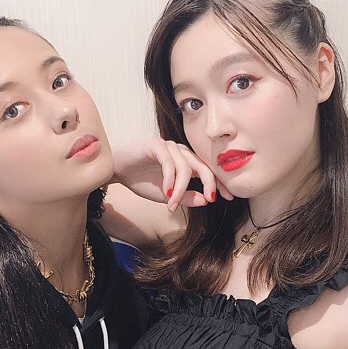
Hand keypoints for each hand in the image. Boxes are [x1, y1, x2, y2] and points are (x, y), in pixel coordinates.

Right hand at [111, 139, 232, 211]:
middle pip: (202, 166)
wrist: (118, 171)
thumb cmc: (141, 180)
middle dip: (210, 183)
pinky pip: (169, 162)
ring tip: (172, 203)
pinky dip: (170, 179)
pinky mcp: (156, 145)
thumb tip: (206, 200)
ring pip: (185, 167)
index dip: (219, 184)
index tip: (230, 198)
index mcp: (186, 163)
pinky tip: (166, 191)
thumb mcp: (167, 195)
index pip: (208, 171)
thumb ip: (186, 197)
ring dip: (181, 188)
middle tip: (211, 199)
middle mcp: (180, 153)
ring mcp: (169, 147)